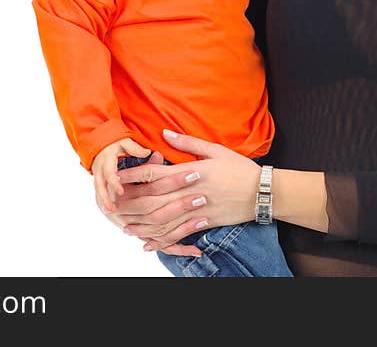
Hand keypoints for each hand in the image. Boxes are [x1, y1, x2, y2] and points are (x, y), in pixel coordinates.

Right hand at [91, 137, 150, 212]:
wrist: (102, 144)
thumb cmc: (116, 144)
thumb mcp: (125, 142)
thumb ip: (135, 148)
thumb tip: (148, 152)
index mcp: (107, 159)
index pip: (109, 172)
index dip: (114, 183)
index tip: (121, 192)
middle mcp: (100, 168)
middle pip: (100, 185)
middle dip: (105, 197)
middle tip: (112, 210)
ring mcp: (97, 174)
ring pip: (98, 190)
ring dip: (103, 201)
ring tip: (111, 212)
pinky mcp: (98, 180)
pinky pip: (98, 191)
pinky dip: (102, 201)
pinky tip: (109, 210)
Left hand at [113, 129, 260, 253]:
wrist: (263, 192)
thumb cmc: (239, 168)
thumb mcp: (215, 149)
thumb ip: (188, 142)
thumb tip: (165, 133)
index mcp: (191, 171)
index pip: (155, 174)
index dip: (133, 177)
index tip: (117, 178)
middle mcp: (191, 192)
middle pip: (153, 199)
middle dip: (131, 203)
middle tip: (113, 205)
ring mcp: (198, 210)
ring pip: (163, 220)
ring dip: (142, 225)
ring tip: (125, 227)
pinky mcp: (204, 223)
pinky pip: (180, 235)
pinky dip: (163, 241)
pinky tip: (149, 244)